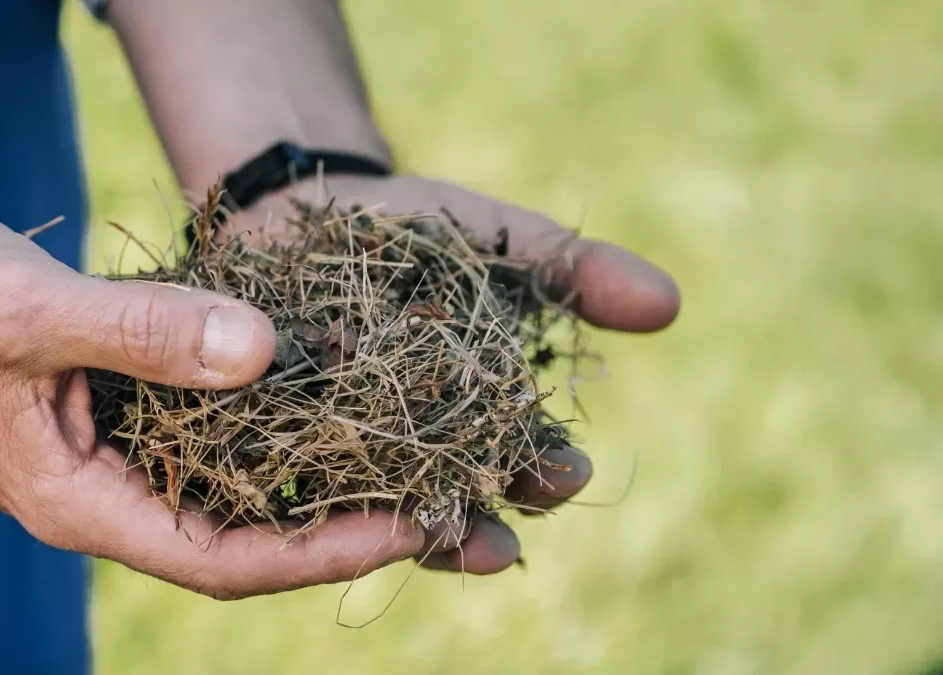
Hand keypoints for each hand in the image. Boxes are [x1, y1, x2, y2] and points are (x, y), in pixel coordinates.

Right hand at [0, 206, 424, 599]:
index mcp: (76, 504)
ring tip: (410, 460)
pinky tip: (330, 402)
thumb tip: (261, 350)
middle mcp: (104, 498)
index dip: (320, 550)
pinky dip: (273, 428)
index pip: (221, 560)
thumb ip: (140, 331)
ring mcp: (113, 459)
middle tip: (443, 500)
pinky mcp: (120, 414)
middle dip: (341, 527)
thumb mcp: (31, 311)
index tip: (412, 524)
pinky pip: (212, 438)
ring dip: (316, 481)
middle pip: (242, 539)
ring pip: (233, 491)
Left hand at [224, 174, 681, 573]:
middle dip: (478, 516)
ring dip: (400, 527)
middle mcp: (412, 449)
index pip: (517, 461)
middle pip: (450, 499)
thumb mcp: (502, 240)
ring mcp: (340, 451)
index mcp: (475, 418)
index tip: (566, 473)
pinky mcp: (271, 440)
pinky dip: (306, 490)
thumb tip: (671, 304)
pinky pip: (290, 478)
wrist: (309, 201)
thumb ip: (579, 272)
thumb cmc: (418, 228)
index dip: (542, 472)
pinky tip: (316, 507)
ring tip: (420, 536)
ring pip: (374, 506)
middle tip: (495, 536)